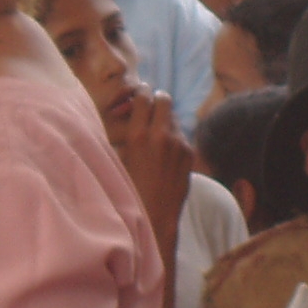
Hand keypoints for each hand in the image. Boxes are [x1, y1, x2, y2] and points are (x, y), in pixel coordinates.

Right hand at [108, 92, 193, 254]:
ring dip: (166, 118)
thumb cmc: (129, 190)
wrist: (155, 215)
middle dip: (157, 99)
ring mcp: (178, 143)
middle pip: (164, 98)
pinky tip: (165, 150)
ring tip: (157, 132)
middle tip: (151, 107)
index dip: (140, 92)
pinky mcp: (189, 152)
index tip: (139, 94)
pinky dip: (174, 135)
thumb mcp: (118, 160)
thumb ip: (123, 135)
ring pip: (174, 116)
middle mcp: (160, 134)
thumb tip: (124, 115)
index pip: (143, 96)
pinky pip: (182, 133)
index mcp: (137, 135)